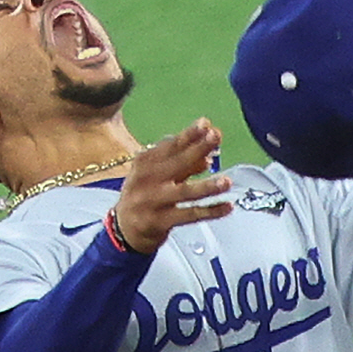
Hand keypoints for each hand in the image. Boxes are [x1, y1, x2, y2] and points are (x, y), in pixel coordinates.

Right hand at [113, 118, 232, 253]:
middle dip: (199, 149)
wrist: (125, 227)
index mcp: (146, 162)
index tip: (206, 124)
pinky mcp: (160, 221)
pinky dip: (210, 211)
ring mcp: (153, 201)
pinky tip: (227, 207)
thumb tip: (207, 157)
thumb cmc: (145, 194)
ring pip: (185, 192)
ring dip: (207, 186)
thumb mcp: (157, 174)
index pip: (171, 145)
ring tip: (226, 182)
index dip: (190, 134)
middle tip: (216, 139)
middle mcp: (147, 179)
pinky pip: (190, 215)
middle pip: (177, 163)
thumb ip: (182, 164)